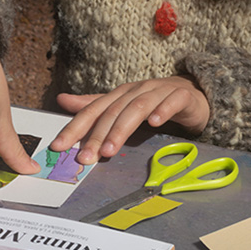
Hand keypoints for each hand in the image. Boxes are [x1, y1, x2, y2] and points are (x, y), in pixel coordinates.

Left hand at [51, 75, 209, 164]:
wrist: (191, 93)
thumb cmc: (153, 102)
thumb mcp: (122, 105)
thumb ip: (94, 106)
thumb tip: (61, 100)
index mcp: (119, 94)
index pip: (93, 111)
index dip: (75, 127)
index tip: (59, 146)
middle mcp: (136, 91)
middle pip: (112, 112)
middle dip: (96, 136)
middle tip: (85, 158)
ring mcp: (159, 91)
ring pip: (137, 108)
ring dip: (122, 129)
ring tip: (110, 149)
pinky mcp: (181, 96)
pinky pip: (171, 102)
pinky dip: (162, 111)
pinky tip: (154, 123)